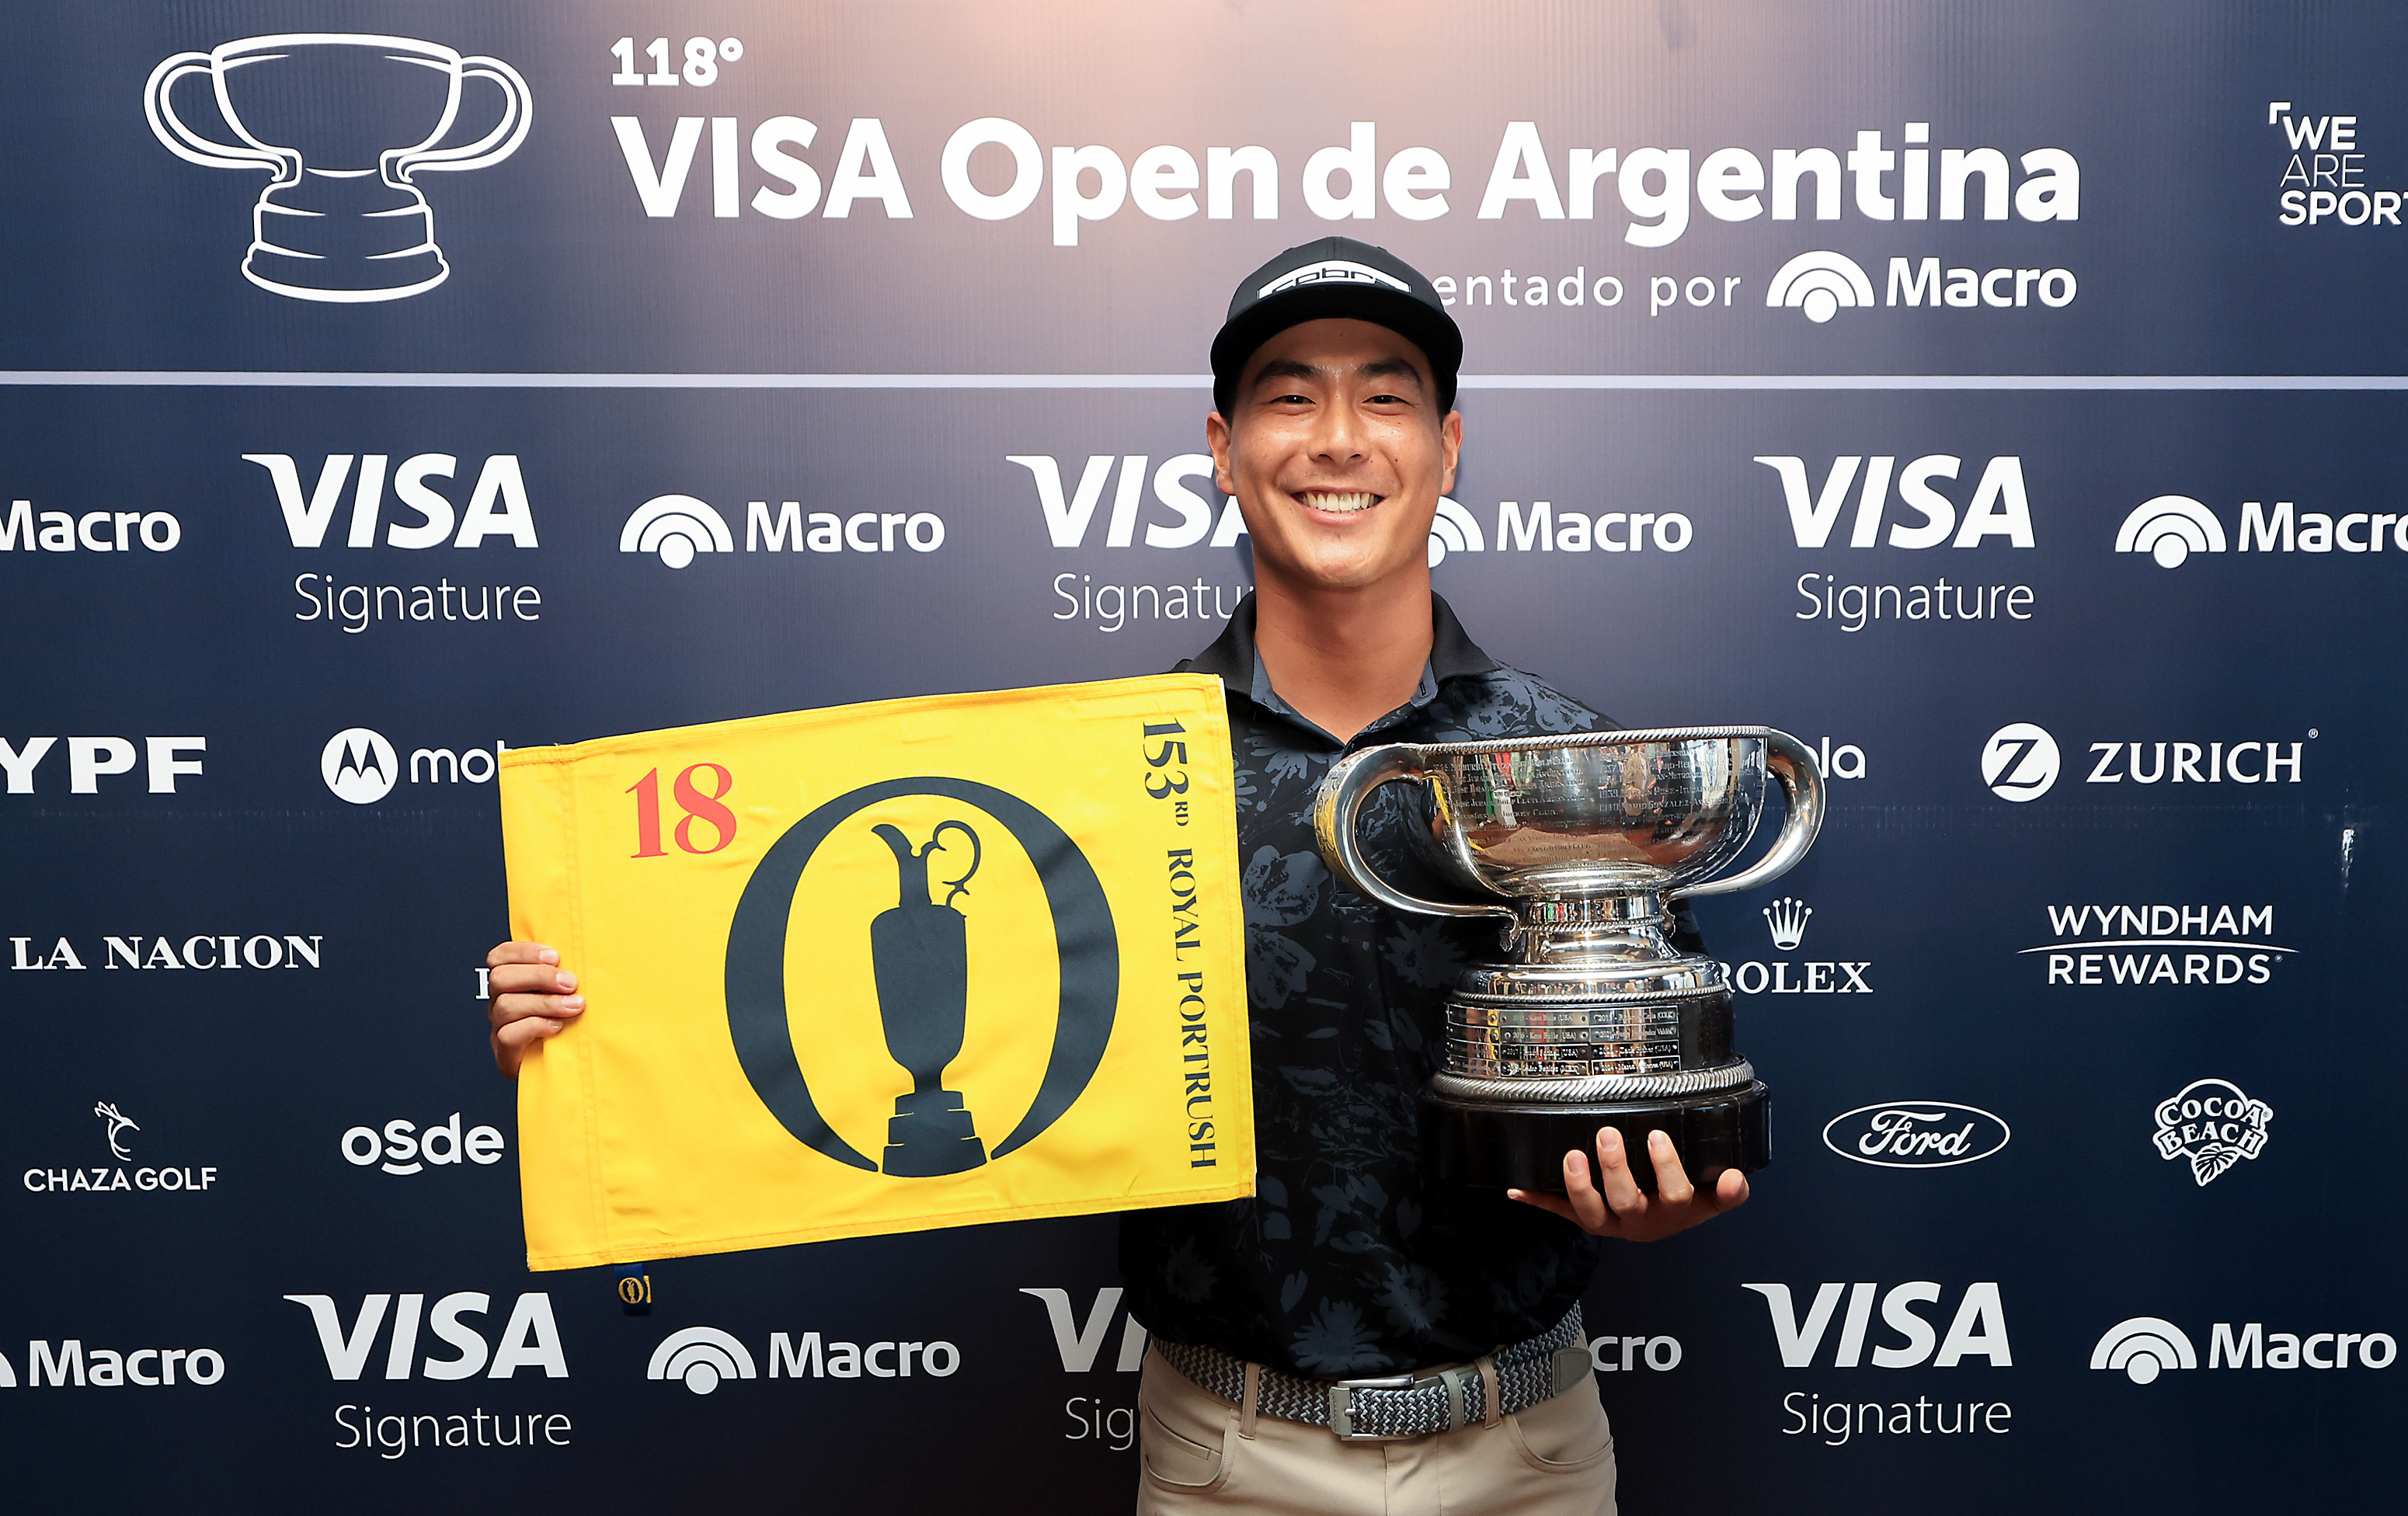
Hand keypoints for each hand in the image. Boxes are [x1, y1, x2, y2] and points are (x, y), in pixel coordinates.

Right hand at [486, 940, 581, 1077]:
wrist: (566, 1067)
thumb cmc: (571, 1024)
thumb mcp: (567, 992)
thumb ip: (566, 973)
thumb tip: (585, 954)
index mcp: (511, 982)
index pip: (500, 956)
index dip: (524, 952)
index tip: (555, 956)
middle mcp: (499, 1002)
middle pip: (500, 978)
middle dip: (539, 976)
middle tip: (571, 983)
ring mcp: (500, 1028)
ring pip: (506, 1005)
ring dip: (545, 1003)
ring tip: (574, 1006)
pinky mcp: (505, 1054)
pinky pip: (508, 1035)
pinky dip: (535, 1027)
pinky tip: (557, 1027)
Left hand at [1507, 1127, 1747, 1240]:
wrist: (1659, 1226)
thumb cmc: (1683, 1202)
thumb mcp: (1709, 1199)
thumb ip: (1725, 1191)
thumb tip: (1735, 1178)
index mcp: (1671, 1213)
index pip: (1674, 1196)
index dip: (1666, 1169)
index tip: (1659, 1136)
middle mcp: (1638, 1221)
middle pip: (1626, 1202)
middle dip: (1615, 1169)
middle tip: (1608, 1135)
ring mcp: (1608, 1221)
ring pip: (1591, 1213)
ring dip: (1578, 1186)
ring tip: (1572, 1156)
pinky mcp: (1582, 1217)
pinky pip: (1558, 1211)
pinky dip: (1537, 1200)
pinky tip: (1517, 1190)